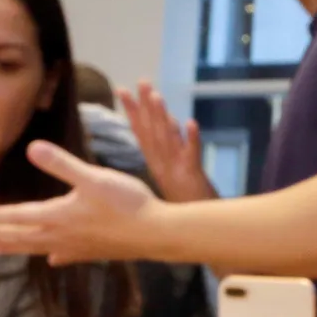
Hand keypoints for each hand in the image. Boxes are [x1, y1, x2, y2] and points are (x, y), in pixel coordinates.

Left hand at [0, 141, 164, 265]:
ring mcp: (78, 247)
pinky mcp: (93, 253)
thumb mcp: (93, 177)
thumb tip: (31, 148)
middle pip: (23, 237)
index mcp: (58, 215)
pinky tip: (53, 260)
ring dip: (17, 248)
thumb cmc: (127, 203)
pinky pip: (66, 256)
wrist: (156, 233)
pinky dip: (54, 257)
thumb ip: (61, 164)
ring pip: (39, 249)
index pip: (18, 216)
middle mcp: (63, 235)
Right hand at [120, 80, 217, 202]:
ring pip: (167, 140)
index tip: (121, 90)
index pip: (141, 133)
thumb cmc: (187, 206)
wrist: (195, 233)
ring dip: (162, 117)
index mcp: (155, 165)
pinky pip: (192, 156)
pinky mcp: (194, 177)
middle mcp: (162, 166)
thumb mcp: (173, 176)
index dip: (132, 111)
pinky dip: (191, 139)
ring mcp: (177, 171)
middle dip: (145, 106)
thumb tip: (168, 123)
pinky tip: (191, 123)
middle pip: (151, 132)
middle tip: (140, 83)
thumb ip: (170, 150)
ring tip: (157, 96)